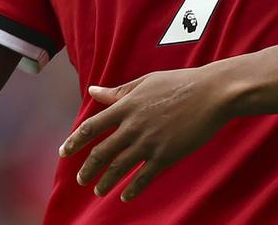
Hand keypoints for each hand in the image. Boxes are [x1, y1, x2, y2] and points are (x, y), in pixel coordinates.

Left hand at [58, 65, 237, 201]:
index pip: (92, 127)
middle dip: (88, 169)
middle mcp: (133, 126)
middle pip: (101, 153)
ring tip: (99, 191)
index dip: (74, 141)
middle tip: (82, 180)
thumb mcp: (147, 82)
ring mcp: (149, 142)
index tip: (64, 152)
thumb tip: (94, 91)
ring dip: (106, 182)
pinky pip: (143, 177)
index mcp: (127, 106)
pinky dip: (132, 189)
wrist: (213, 93)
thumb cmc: (182, 82)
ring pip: (118, 168)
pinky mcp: (166, 155)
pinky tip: (125, 196)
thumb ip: (119, 91)